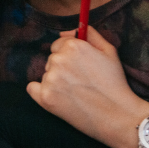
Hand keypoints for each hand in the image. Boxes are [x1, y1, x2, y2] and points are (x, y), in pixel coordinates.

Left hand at [26, 27, 146, 147]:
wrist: (116, 115)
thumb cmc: (114, 83)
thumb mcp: (109, 51)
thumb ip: (89, 34)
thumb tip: (66, 32)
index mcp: (73, 46)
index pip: (58, 45)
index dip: (70, 57)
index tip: (80, 68)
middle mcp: (58, 59)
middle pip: (52, 60)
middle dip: (63, 69)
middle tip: (80, 83)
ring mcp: (50, 79)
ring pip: (46, 74)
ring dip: (55, 81)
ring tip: (75, 93)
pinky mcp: (45, 97)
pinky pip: (32, 88)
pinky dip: (41, 92)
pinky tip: (57, 98)